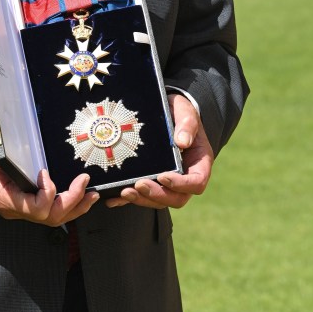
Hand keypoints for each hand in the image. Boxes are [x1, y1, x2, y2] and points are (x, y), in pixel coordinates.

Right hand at [0, 129, 99, 224]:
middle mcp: (14, 209)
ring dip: (76, 207)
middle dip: (71, 201)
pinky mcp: (26, 203)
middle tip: (83, 183)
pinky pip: (50, 212)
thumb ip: (9, 156)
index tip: (46, 173)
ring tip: (91, 194)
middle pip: (49, 217)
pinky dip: (69, 206)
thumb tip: (31, 157)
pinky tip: (81, 196)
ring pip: (53, 219)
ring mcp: (21, 209)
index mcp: (5, 198)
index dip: (47, 194)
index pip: (34, 209)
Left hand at [106, 93, 213, 209]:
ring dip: (142, 199)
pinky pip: (141, 195)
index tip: (163, 176)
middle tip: (139, 185)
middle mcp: (185, 176)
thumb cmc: (180, 112)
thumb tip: (182, 142)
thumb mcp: (186, 112)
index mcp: (199, 163)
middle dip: (158, 195)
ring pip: (159, 200)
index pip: (196, 183)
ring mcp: (168, 181)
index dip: (181, 184)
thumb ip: (188, 125)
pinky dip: (127, 200)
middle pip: (177, 198)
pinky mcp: (151, 180)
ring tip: (125, 192)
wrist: (167, 110)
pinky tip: (113, 199)